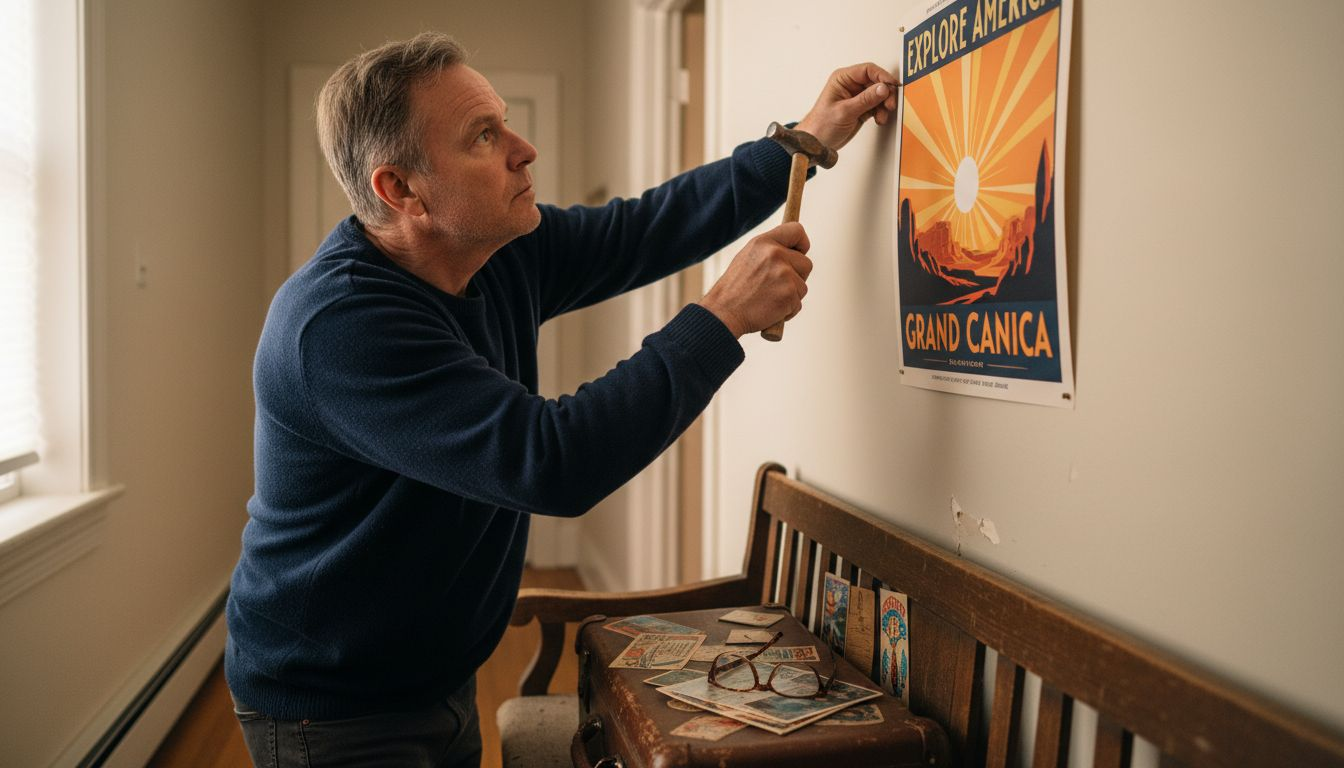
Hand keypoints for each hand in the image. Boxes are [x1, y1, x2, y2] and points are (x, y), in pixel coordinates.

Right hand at [699, 222, 812, 337]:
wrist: (723, 313)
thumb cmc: (733, 290)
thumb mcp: (747, 258)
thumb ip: (769, 252)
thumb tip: (793, 252)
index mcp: (763, 242)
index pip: (796, 230)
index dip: (802, 243)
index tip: (800, 253)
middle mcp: (775, 254)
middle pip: (806, 263)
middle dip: (797, 277)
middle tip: (776, 286)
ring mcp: (784, 274)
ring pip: (802, 286)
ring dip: (790, 296)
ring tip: (768, 299)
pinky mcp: (789, 294)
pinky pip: (798, 304)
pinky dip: (787, 311)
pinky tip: (769, 310)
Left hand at [794, 62, 900, 154]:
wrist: (817, 144)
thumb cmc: (821, 126)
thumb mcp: (845, 111)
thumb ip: (865, 99)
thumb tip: (883, 88)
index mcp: (842, 79)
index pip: (868, 70)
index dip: (882, 76)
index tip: (892, 86)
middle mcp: (850, 85)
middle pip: (876, 82)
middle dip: (885, 94)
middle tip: (890, 105)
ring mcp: (857, 97)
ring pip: (879, 95)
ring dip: (884, 105)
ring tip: (882, 116)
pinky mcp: (861, 108)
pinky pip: (877, 106)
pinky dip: (881, 112)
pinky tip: (879, 119)